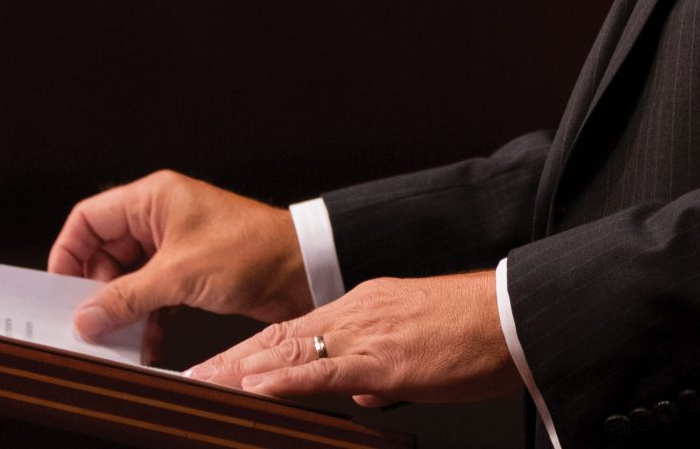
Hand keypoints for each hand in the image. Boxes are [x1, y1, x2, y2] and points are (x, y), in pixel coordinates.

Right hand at [48, 170, 312, 344]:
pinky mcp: (190, 272)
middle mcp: (160, 218)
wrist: (304, 269)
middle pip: (105, 253)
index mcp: (152, 199)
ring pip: (129, 278)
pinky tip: (147, 342)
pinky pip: (154, 294)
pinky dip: (148, 318)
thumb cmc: (251, 251)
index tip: (59, 289)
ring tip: (119, 338)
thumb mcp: (179, 275)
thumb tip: (86, 317)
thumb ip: (127, 297)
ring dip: (124, 310)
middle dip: (98, 291)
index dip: (69, 252)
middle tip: (91, 323)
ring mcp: (175, 246)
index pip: (89, 219)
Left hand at [184, 271, 517, 407]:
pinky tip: (257, 387)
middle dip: (226, 360)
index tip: (212, 366)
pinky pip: (326, 370)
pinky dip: (287, 379)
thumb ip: (378, 365)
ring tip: (200, 383)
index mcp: (361, 308)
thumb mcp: (414, 348)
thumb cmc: (474, 334)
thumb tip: (358, 392)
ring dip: (239, 370)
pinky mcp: (385, 358)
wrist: (514, 316)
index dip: (246, 350)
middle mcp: (355, 313)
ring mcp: (366, 333)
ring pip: (289, 349)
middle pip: (276, 337)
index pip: (290, 330)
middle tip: (185, 377)